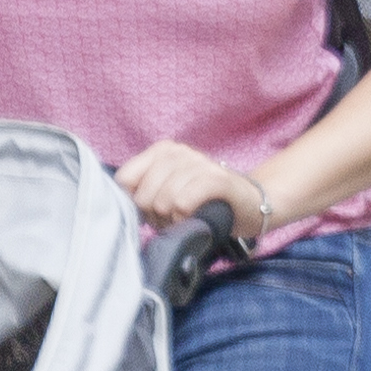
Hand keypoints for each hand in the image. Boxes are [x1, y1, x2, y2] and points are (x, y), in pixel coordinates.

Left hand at [118, 141, 265, 230]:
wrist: (251, 204)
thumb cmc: (202, 202)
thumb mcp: (167, 191)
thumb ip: (142, 190)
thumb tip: (119, 204)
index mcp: (163, 150)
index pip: (125, 178)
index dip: (134, 202)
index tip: (151, 210)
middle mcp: (181, 152)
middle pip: (143, 194)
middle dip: (155, 216)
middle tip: (173, 218)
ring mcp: (201, 164)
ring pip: (164, 200)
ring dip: (173, 219)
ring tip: (187, 218)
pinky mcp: (219, 181)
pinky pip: (184, 201)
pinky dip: (186, 216)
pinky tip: (196, 217)